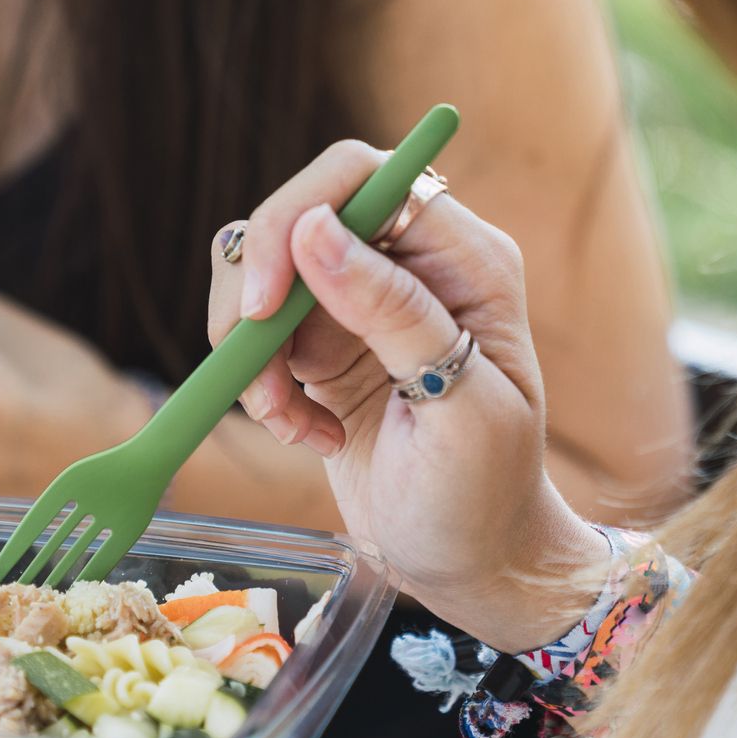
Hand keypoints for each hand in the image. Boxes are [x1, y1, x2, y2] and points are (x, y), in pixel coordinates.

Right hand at [208, 140, 609, 650]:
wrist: (469, 560)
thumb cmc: (485, 491)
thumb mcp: (458, 407)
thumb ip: (392, 312)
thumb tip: (313, 229)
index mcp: (464, 257)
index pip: (360, 177)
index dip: (296, 219)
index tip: (265, 306)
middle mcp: (408, 262)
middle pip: (293, 216)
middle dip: (258, 299)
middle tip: (259, 379)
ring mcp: (358, 301)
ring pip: (259, 276)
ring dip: (250, 352)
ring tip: (292, 420)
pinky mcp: (319, 344)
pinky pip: (253, 334)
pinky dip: (257, 385)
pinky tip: (304, 433)